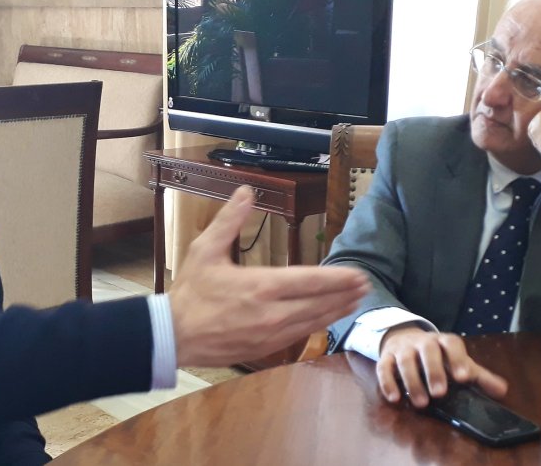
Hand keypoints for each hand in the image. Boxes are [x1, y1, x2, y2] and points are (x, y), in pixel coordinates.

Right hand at [169, 186, 369, 366]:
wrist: (173, 336)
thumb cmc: (190, 292)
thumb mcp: (205, 250)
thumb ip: (229, 220)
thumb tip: (246, 191)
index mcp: (261, 286)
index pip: (310, 280)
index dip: (337, 278)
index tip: (358, 274)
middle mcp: (272, 313)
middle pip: (320, 303)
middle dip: (345, 294)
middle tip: (366, 286)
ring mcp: (271, 334)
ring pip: (313, 322)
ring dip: (336, 311)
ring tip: (355, 302)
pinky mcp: (266, 348)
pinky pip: (299, 335)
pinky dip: (317, 325)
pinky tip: (326, 319)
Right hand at [376, 327, 507, 407]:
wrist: (404, 338)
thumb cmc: (436, 356)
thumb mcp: (457, 362)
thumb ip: (478, 376)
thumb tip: (503, 390)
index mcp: (443, 342)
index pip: (451, 344)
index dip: (457, 359)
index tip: (463, 377)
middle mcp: (422, 342)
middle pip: (427, 350)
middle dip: (433, 371)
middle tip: (440, 393)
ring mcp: (402, 348)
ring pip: (405, 360)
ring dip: (412, 381)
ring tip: (420, 403)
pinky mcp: (386, 357)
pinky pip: (384, 367)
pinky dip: (388, 382)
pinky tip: (395, 398)